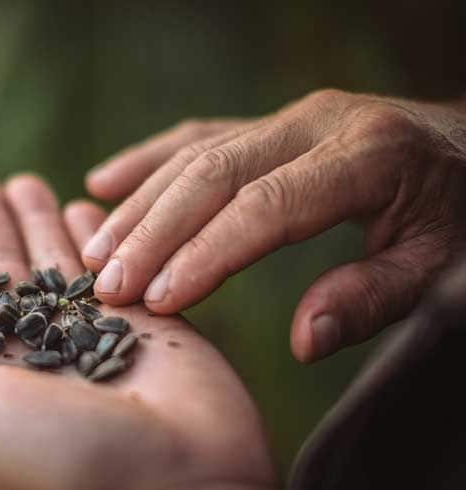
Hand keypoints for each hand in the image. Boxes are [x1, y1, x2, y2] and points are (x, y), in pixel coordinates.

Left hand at [0, 176, 296, 489]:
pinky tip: (83, 206)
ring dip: (38, 221)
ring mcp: (91, 338)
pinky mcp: (146, 324)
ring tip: (24, 182)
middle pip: (4, 273)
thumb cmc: (49, 467)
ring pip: (56, 265)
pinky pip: (115, 266)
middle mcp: (33, 355)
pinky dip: (98, 236)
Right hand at [81, 90, 465, 361]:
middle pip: (214, 174)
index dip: (207, 253)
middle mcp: (318, 123)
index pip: (267, 207)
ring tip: (93, 252)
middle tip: (106, 284)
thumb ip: (373, 298)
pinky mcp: (269, 125)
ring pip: (195, 155)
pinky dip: (147, 160)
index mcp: (368, 155)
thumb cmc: (456, 213)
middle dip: (153, 233)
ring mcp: (288, 118)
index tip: (159, 300)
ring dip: (139, 205)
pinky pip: (197, 136)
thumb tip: (302, 340)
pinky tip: (103, 183)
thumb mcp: (440, 263)